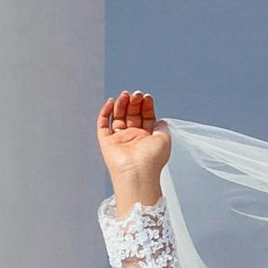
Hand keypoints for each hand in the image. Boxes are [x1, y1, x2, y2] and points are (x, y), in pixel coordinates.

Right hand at [98, 88, 170, 207]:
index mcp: (147, 137)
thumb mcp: (164, 138)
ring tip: (125, 95)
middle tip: (136, 94)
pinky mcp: (106, 142)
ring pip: (118, 117)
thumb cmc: (153, 158)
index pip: (145, 116)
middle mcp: (133, 137)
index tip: (146, 97)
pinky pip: (103, 125)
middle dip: (134, 103)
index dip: (146, 105)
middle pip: (131, 114)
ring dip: (121, 104)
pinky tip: (111, 102)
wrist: (138, 172)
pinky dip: (105, 113)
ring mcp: (119, 139)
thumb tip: (160, 120)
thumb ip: (162, 127)